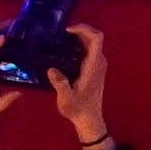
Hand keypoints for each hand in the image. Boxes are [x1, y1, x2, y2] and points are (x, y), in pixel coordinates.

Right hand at [52, 23, 112, 148]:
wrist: (89, 120)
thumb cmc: (78, 109)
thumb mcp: (66, 99)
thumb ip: (60, 84)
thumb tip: (51, 69)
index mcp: (94, 65)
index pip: (96, 38)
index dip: (84, 29)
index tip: (67, 31)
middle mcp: (99, 62)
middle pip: (94, 37)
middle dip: (80, 31)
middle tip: (61, 33)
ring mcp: (98, 65)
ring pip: (92, 43)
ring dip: (79, 37)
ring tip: (61, 39)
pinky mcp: (95, 69)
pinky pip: (90, 50)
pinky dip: (79, 45)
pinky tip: (65, 51)